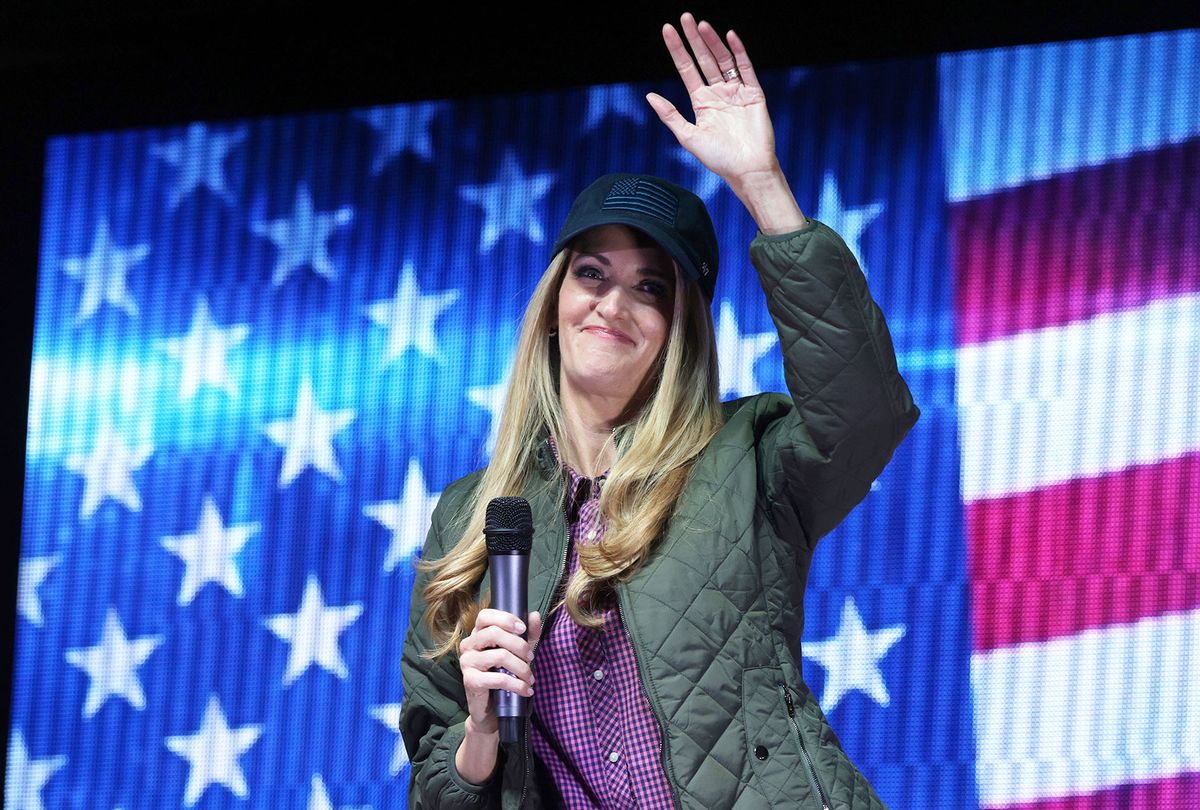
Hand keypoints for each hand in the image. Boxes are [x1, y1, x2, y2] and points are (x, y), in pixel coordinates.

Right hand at [457, 608, 543, 734]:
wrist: (492, 710)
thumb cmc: (504, 676)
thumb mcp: (519, 653)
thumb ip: (527, 635)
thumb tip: (534, 615)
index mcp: (477, 634)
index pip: (485, 616)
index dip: (505, 619)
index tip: (523, 629)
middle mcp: (468, 645)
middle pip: (494, 633)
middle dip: (519, 645)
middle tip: (532, 658)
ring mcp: (467, 662)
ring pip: (499, 656)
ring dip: (521, 667)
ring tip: (530, 678)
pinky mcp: (470, 681)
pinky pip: (498, 678)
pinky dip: (517, 684)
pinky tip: (526, 690)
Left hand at [646, 12, 776, 186]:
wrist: (747, 169)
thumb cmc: (718, 159)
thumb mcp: (688, 137)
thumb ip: (670, 115)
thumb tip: (649, 96)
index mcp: (701, 102)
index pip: (686, 69)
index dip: (677, 50)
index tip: (668, 30)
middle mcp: (718, 93)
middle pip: (703, 59)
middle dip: (694, 39)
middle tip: (685, 17)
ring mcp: (736, 92)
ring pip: (723, 60)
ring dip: (712, 42)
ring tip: (701, 25)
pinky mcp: (754, 93)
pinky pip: (746, 68)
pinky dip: (738, 52)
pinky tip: (729, 36)